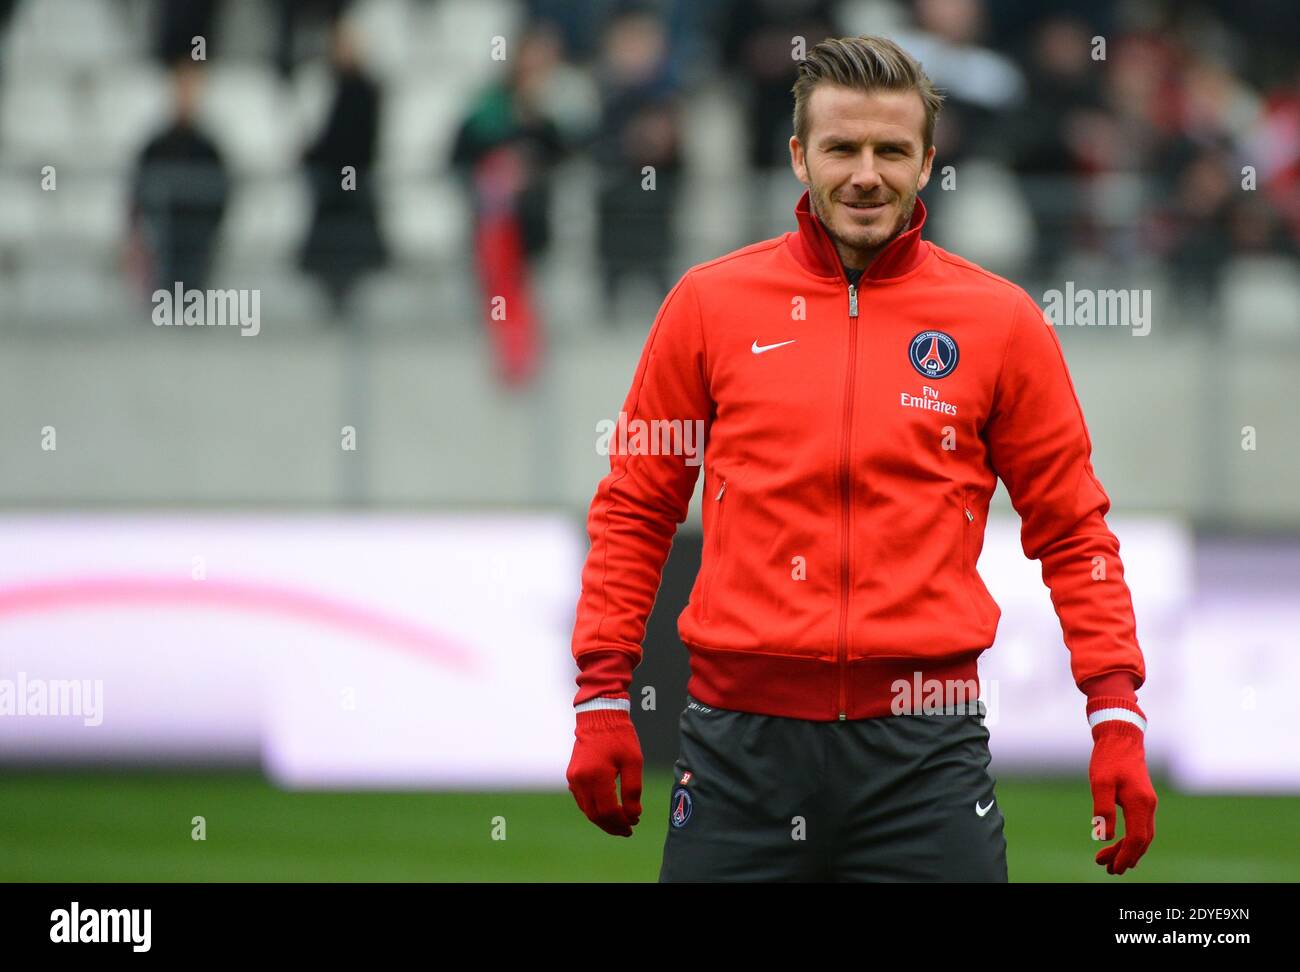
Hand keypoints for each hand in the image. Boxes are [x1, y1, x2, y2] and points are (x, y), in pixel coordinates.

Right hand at [566, 707, 642, 836]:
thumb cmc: (620, 736)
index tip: (634, 824)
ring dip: (602, 819)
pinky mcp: (572, 775)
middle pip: (595, 815)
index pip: (608, 811)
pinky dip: (594, 809)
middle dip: (612, 826)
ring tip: (619, 823)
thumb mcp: (633, 762)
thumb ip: (633, 791)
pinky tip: (607, 810)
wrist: (599, 715)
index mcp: (596, 776)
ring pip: (587, 809)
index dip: (621, 822)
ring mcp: (573, 778)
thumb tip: (633, 815)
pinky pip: (582, 800)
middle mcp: (580, 780)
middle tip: (627, 830)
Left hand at [1089, 714, 1156, 874]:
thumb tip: (1104, 837)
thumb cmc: (1108, 758)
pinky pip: (1141, 827)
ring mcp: (1148, 803)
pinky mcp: (1143, 800)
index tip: (1112, 867)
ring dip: (1128, 851)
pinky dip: (1132, 841)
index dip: (1125, 855)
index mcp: (1141, 803)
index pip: (1136, 839)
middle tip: (1107, 870)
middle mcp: (1149, 806)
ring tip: (1109, 863)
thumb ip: (1103, 809)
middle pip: (1141, 841)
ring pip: (1142, 836)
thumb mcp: (1100, 782)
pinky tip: (1121, 847)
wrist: (1120, 737)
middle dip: (1125, 857)